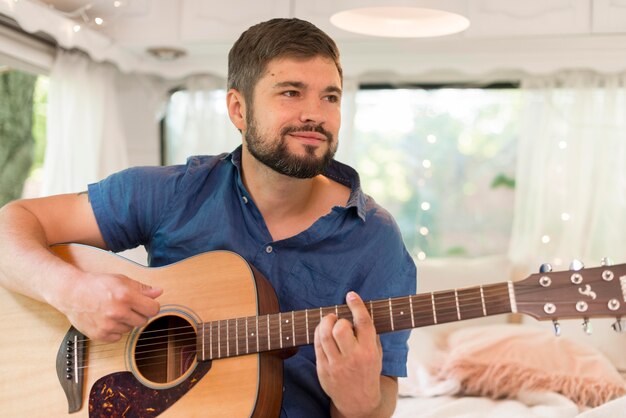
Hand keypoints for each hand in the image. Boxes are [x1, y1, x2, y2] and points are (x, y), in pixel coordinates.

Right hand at [56, 271, 161, 341]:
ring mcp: (108, 325)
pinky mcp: (99, 335)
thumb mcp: (122, 280)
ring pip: (130, 329)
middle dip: (138, 314)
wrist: (72, 293)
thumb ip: (142, 288)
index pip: (153, 309)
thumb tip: (159, 292)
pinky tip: (106, 319)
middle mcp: (117, 312)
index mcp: (126, 296)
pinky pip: (118, 337)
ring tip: (113, 311)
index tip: (146, 304)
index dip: (151, 306)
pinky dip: (115, 330)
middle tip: (127, 306)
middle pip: (143, 321)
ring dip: (125, 322)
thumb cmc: (97, 284)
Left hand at [314, 291, 382, 416]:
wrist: (359, 402)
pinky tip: (323, 332)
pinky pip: (316, 345)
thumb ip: (370, 335)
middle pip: (340, 328)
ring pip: (324, 335)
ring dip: (325, 323)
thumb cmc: (368, 373)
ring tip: (329, 322)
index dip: (357, 306)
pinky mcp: (323, 369)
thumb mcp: (377, 355)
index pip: (363, 323)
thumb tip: (359, 310)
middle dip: (339, 319)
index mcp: (369, 352)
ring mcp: (336, 365)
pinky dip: (318, 333)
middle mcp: (353, 358)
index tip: (351, 295)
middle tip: (340, 321)